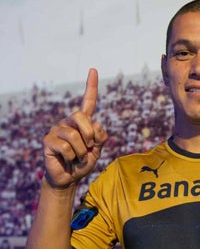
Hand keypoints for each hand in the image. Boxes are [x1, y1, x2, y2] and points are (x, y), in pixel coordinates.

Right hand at [43, 68, 107, 187]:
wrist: (69, 178)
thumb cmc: (83, 163)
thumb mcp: (97, 151)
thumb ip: (101, 138)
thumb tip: (96, 125)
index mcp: (83, 122)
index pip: (88, 102)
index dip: (91, 86)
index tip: (93, 70)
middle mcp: (69, 122)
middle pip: (81, 116)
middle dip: (89, 135)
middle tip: (88, 148)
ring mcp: (57, 130)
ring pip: (74, 136)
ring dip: (81, 152)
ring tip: (77, 158)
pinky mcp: (48, 140)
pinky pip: (65, 147)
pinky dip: (71, 157)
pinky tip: (67, 160)